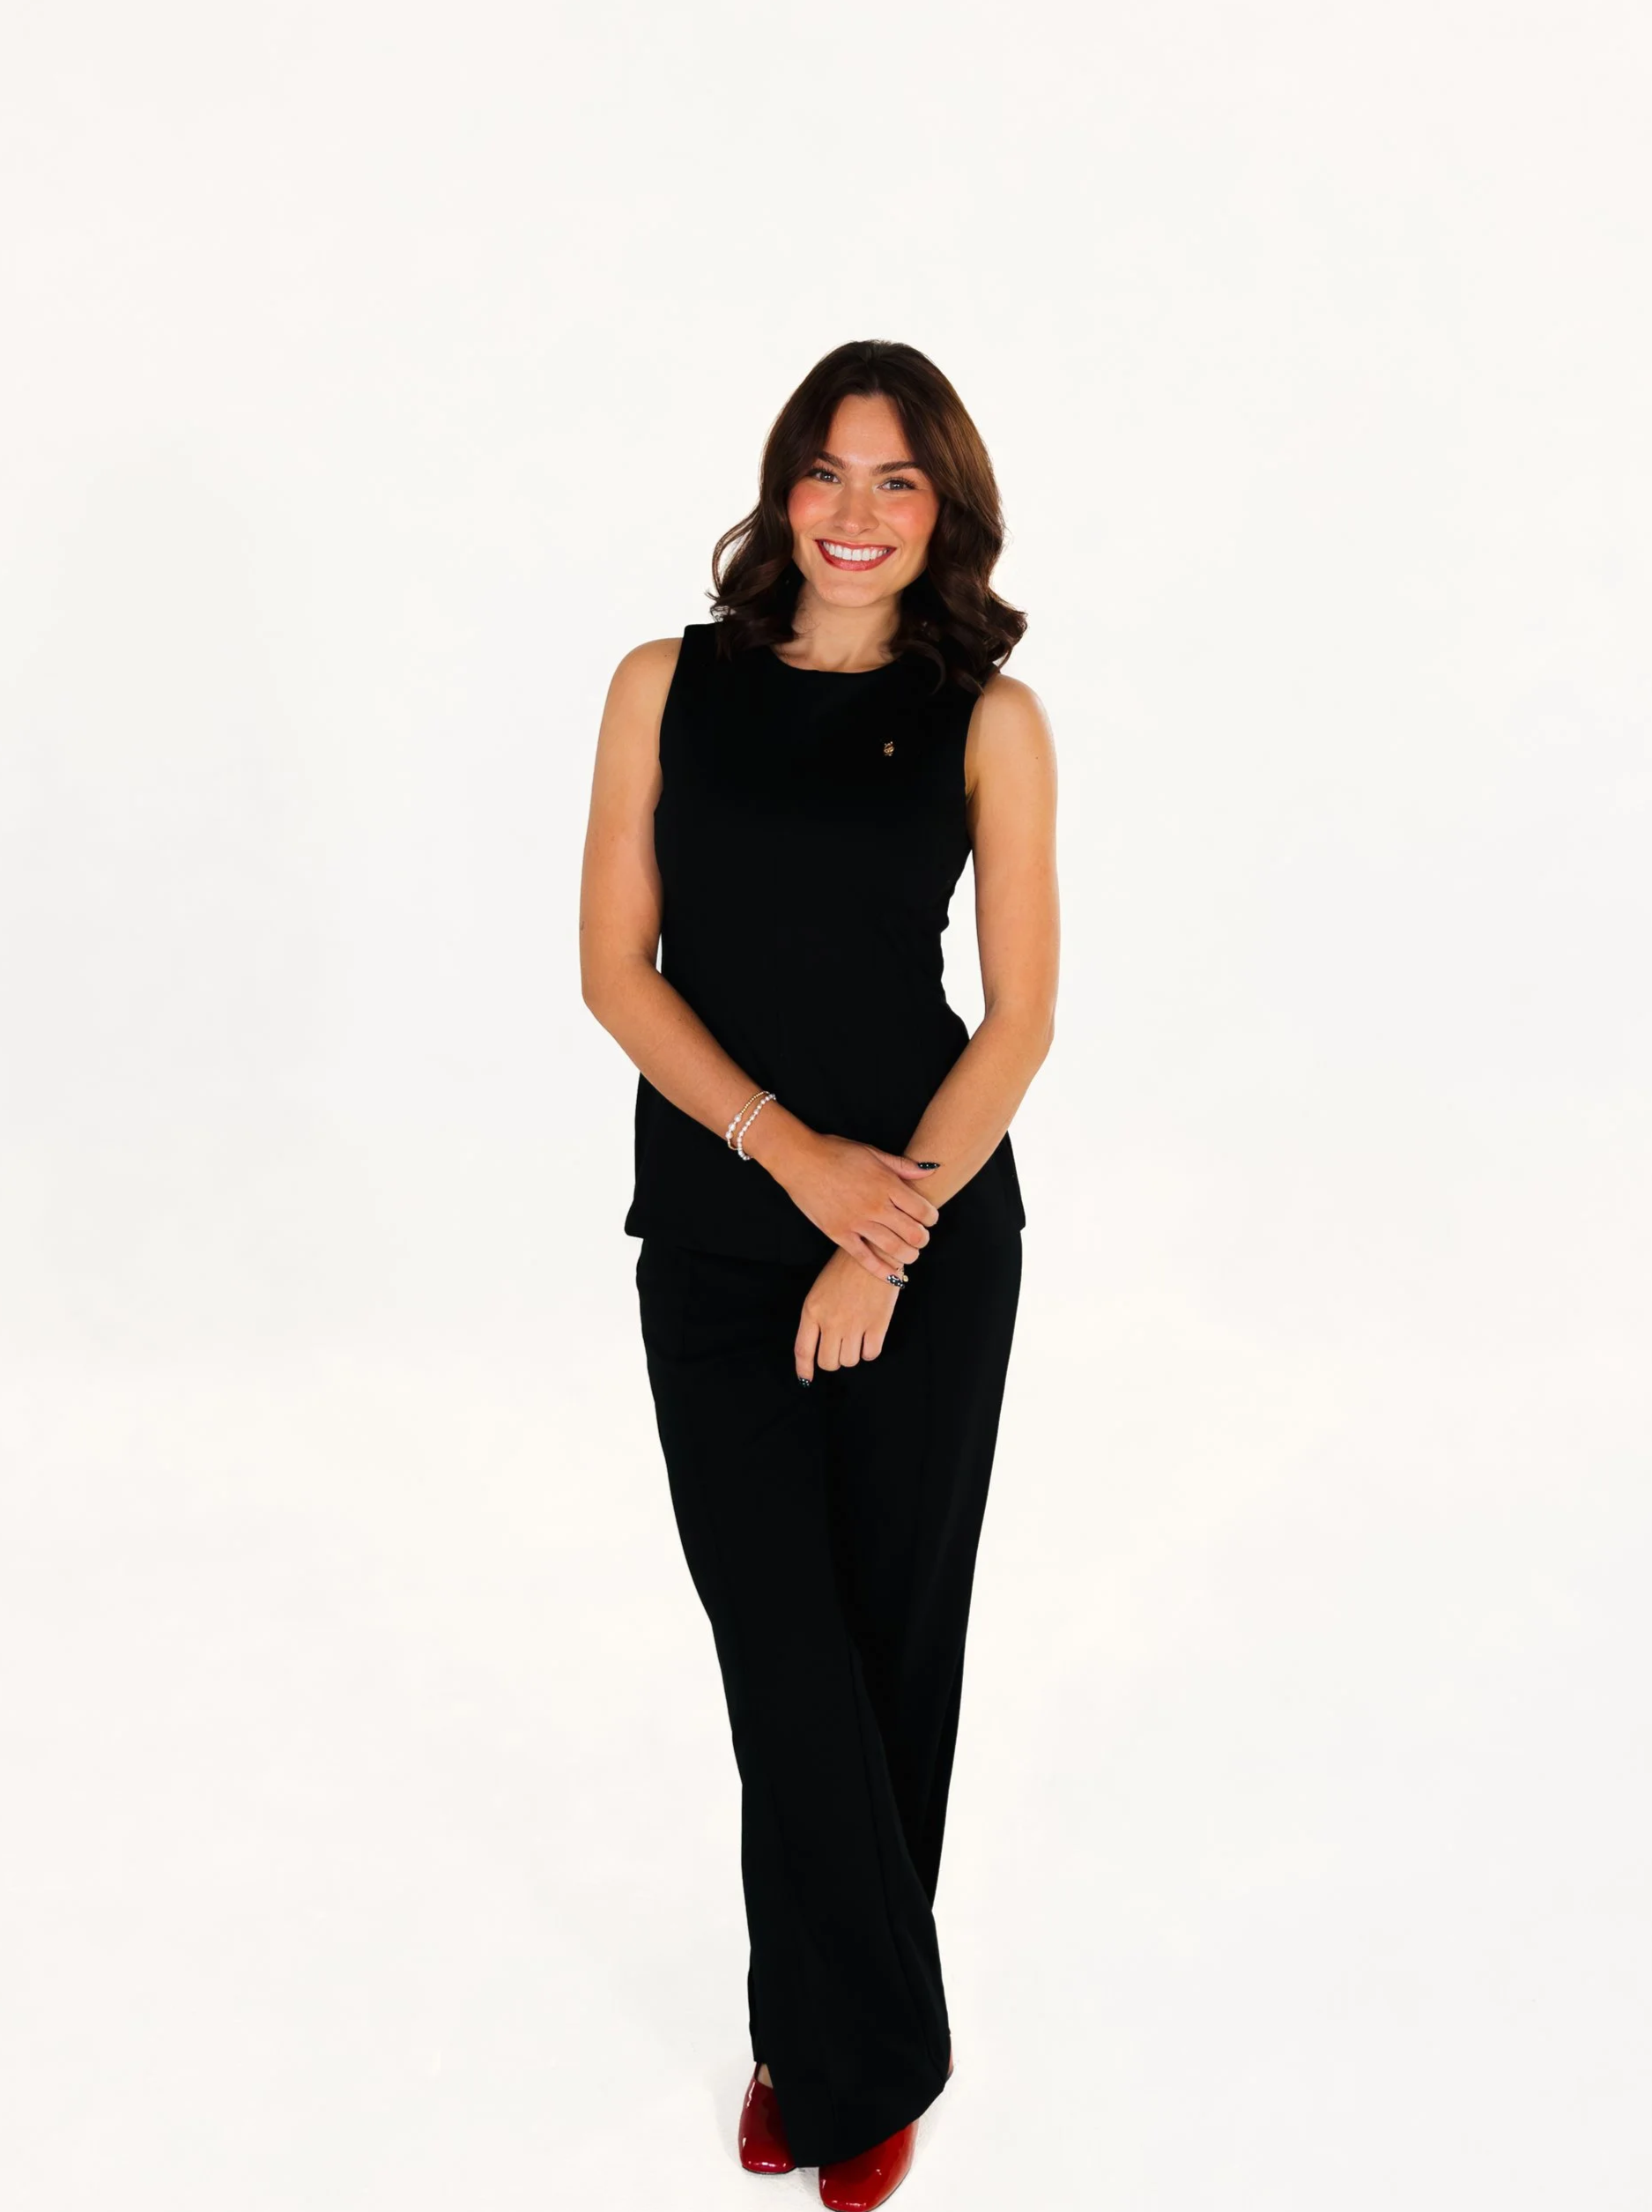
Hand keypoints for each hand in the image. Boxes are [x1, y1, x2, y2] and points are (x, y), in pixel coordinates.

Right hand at [762, 1128, 940, 1279]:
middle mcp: (875, 1205)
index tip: (928, 1219)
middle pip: (913, 1233)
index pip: (923, 1210)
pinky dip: (882, 1270)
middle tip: (920, 1238)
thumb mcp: (873, 1152)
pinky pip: (865, 1259)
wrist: (801, 1161)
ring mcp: (857, 1222)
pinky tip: (894, 1275)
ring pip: (893, 1249)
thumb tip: (932, 1170)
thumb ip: (903, 1165)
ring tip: (909, 1254)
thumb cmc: (837, 1152)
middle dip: (922, 1239)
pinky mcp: (839, 1234)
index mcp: (887, 1184)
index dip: (931, 1218)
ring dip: (908, 1255)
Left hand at [794, 1248, 901, 1380]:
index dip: (804, 1369)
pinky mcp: (877, 1324)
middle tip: (840, 1346)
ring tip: (856, 1334)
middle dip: (834, 1359)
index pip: (803, 1350)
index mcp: (812, 1310)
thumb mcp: (820, 1291)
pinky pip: (870, 1354)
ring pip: (849, 1360)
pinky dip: (869, 1350)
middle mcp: (831, 1321)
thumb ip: (816, 1318)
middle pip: (828, 1362)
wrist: (874, 1252)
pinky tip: (870, 1335)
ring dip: (852, 1353)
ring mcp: (854, 1324)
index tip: (806, 1380)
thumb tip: (817, 1349)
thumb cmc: (845, 1270)